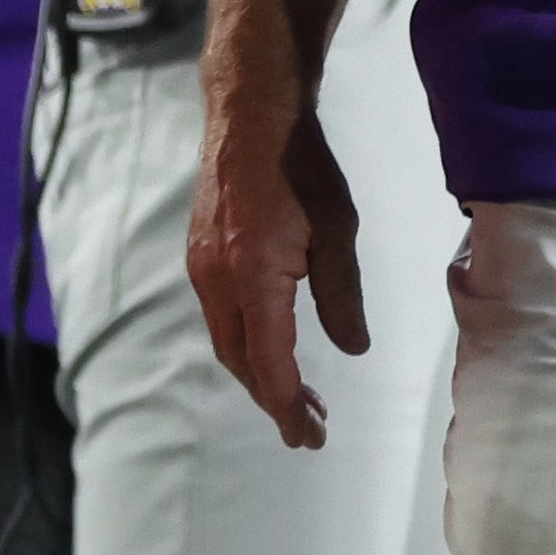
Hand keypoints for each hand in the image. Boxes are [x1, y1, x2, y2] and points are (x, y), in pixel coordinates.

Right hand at [189, 89, 362, 449]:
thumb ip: (343, 296)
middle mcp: (217, 280)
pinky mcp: (201, 256)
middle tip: (310, 429)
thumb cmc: (302, 168)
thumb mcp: (338, 233)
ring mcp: (203, 268)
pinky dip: (247, 344)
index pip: (270, 362)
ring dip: (260, 374)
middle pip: (242, 361)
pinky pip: (221, 317)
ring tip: (298, 398)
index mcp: (252, 278)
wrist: (251, 116)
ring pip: (228, 341)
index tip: (310, 438)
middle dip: (275, 399)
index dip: (289, 406)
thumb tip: (354, 350)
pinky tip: (272, 349)